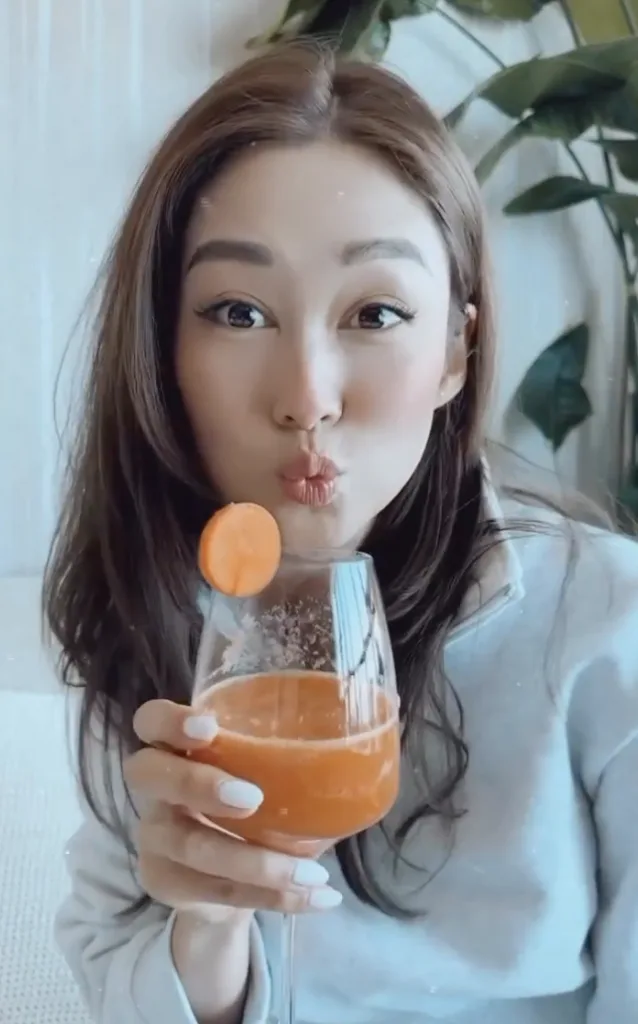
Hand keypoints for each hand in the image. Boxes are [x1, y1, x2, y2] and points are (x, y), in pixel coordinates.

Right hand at [124, 699, 342, 924]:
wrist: (223, 882)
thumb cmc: (254, 808)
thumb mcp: (269, 774)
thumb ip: (302, 751)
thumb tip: (381, 718)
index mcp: (176, 746)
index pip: (150, 720)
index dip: (169, 720)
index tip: (208, 726)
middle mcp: (154, 789)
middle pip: (150, 775)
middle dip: (200, 784)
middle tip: (253, 798)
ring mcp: (154, 838)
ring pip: (191, 846)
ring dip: (257, 861)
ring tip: (314, 871)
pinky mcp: (165, 884)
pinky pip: (217, 892)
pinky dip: (273, 897)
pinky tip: (316, 897)